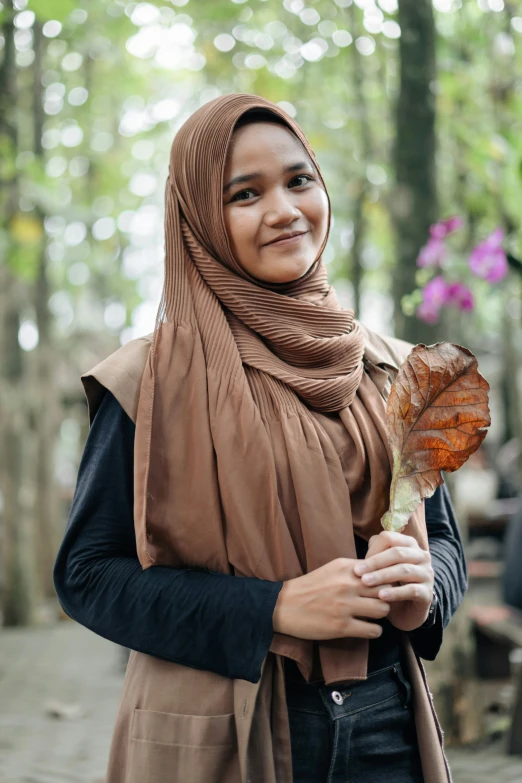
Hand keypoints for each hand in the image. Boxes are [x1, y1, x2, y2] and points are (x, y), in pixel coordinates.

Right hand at [272, 558, 390, 640]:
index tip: (382, 588)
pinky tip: (366, 628)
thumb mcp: (331, 569)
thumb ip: (353, 571)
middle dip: (386, 598)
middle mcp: (348, 584)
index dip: (384, 581)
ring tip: (372, 617)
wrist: (283, 606)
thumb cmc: (309, 587)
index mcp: (346, 568)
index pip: (380, 571)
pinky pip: (373, 630)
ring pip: (383, 610)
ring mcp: (345, 606)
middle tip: (380, 603)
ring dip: (381, 615)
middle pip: (385, 590)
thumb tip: (378, 574)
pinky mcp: (342, 626)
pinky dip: (374, 631)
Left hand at [353, 531, 433, 631]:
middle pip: (397, 553)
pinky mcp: (428, 592)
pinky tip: (381, 596)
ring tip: (366, 582)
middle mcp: (421, 556)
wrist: (405, 611)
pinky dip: (395, 592)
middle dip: (375, 563)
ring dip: (383, 576)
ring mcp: (427, 573)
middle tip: (357, 573)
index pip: (390, 538)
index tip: (357, 566)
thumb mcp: (380, 569)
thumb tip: (362, 554)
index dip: (372, 550)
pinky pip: (412, 590)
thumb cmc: (390, 584)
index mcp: (408, 544)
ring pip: (404, 570)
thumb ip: (373, 556)